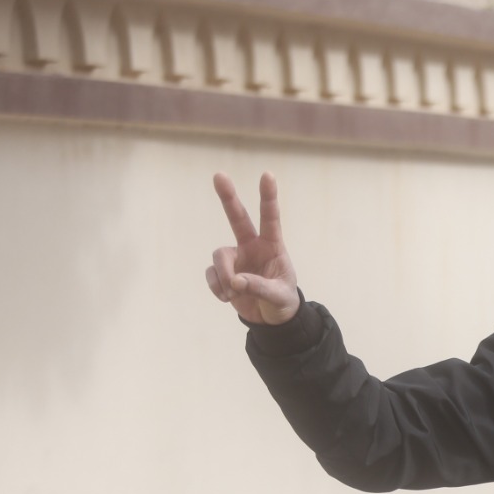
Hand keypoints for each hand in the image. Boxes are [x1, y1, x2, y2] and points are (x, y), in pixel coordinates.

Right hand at [207, 172, 299, 324]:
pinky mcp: (223, 272)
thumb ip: (260, 287)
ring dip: (224, 276)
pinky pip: (212, 274)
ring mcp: (236, 258)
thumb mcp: (278, 296)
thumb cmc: (282, 301)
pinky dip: (217, 287)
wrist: (270, 318)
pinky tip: (228, 298)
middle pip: (237, 218)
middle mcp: (251, 246)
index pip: (270, 218)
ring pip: (220, 257)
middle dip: (228, 197)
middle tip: (219, 175)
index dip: (268, 197)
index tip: (267, 175)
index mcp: (272, 246)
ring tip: (233, 293)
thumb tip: (235, 282)